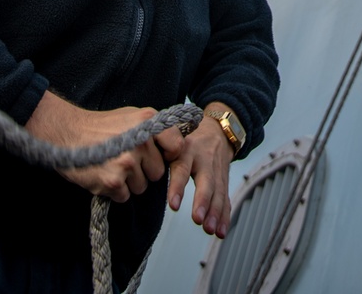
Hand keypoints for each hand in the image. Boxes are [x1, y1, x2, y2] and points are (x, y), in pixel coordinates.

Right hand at [26, 90, 184, 201]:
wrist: (68, 134)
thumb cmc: (101, 127)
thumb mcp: (132, 116)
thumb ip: (153, 130)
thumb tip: (175, 146)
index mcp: (147, 122)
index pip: (177, 145)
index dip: (171, 155)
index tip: (163, 157)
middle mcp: (140, 142)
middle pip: (158, 172)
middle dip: (144, 172)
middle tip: (126, 161)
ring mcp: (127, 162)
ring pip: (142, 187)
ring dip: (129, 183)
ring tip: (112, 166)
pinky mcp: (113, 182)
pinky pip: (125, 196)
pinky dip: (115, 192)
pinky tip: (103, 175)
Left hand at [167, 107, 233, 236]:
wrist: (218, 130)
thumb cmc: (188, 139)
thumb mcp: (173, 139)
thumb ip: (158, 153)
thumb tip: (136, 173)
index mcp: (187, 150)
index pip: (182, 168)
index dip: (178, 186)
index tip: (173, 205)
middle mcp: (204, 160)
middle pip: (206, 181)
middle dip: (202, 201)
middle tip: (197, 219)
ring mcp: (216, 170)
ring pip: (218, 191)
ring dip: (215, 212)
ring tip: (209, 229)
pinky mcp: (224, 180)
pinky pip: (225, 198)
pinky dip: (225, 216)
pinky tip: (221, 231)